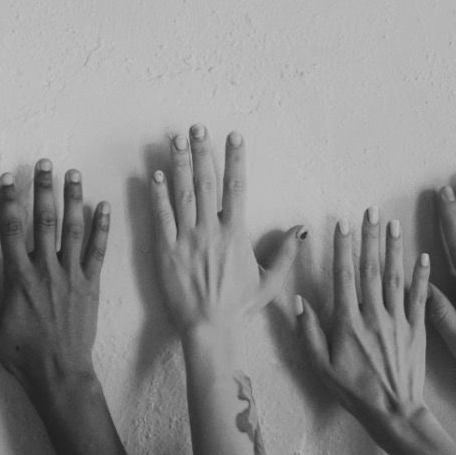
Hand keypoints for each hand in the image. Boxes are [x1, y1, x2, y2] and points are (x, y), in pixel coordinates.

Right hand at [0, 160, 109, 397]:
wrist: (60, 374)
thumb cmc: (20, 353)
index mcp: (19, 277)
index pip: (11, 229)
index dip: (9, 201)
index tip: (7, 178)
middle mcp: (46, 270)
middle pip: (44, 220)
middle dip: (43, 189)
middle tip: (44, 163)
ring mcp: (72, 276)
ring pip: (73, 229)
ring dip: (73, 199)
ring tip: (72, 173)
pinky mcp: (91, 285)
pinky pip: (98, 251)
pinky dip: (101, 227)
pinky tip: (103, 205)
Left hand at [151, 125, 304, 342]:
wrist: (209, 328)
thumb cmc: (239, 307)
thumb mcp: (269, 282)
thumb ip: (285, 254)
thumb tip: (300, 229)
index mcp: (236, 235)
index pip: (237, 188)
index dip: (235, 159)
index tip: (233, 135)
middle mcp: (211, 231)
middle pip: (206, 183)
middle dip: (202, 152)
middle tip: (196, 127)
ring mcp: (187, 240)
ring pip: (182, 194)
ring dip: (178, 164)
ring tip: (175, 139)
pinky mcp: (166, 251)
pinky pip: (161, 217)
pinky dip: (158, 195)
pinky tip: (155, 174)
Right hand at [295, 210, 430, 437]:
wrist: (394, 413)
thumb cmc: (354, 392)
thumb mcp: (321, 367)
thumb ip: (308, 333)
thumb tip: (298, 301)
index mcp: (348, 323)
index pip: (344, 277)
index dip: (342, 248)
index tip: (342, 224)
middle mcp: (373, 316)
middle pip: (371, 269)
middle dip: (369, 238)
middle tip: (370, 211)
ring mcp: (398, 322)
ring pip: (395, 277)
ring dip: (394, 248)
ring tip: (393, 223)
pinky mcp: (417, 330)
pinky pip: (419, 298)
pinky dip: (421, 276)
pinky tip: (423, 256)